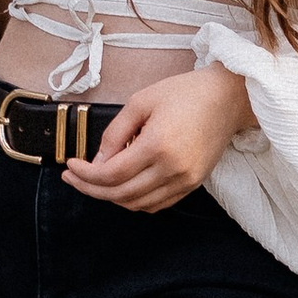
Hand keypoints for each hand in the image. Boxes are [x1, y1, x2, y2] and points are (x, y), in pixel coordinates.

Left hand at [62, 62, 254, 212]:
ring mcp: (186, 180)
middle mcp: (173, 169)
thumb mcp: (141, 101)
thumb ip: (115, 133)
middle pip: (121, 194)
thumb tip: (96, 162)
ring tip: (94, 182)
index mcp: (158, 145)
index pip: (111, 174)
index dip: (86, 175)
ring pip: (138, 204)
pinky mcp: (193, 184)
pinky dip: (135, 200)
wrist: (228, 98)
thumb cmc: (185, 93)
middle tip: (73, 178)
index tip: (70, 167)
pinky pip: (157, 204)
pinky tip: (122, 186)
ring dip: (111, 197)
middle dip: (91, 189)